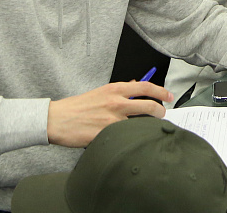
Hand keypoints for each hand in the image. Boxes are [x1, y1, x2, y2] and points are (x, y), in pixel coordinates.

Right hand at [46, 81, 173, 147]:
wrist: (57, 119)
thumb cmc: (78, 107)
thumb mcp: (101, 92)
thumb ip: (120, 91)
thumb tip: (136, 86)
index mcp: (115, 89)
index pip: (145, 87)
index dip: (161, 92)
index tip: (169, 96)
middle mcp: (116, 103)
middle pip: (149, 106)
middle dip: (160, 112)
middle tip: (162, 115)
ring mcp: (112, 120)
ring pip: (140, 124)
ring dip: (145, 127)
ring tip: (145, 128)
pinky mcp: (105, 135)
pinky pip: (124, 136)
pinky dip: (129, 138)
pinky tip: (129, 139)